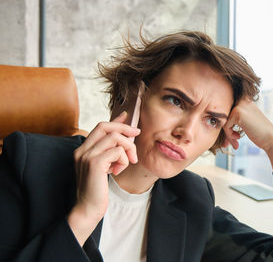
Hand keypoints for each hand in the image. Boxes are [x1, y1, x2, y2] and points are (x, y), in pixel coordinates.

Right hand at [67, 111, 139, 245]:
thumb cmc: (98, 190)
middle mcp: (82, 150)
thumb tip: (125, 136)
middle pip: (105, 126)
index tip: (127, 116)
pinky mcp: (95, 164)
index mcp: (83, 150)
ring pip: (115, 137)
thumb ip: (110, 152)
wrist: (88, 209)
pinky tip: (118, 171)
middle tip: (137, 134)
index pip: (100, 126)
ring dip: (127, 149)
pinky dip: (123, 160)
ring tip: (127, 163)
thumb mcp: (104, 167)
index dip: (116, 120)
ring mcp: (87, 156)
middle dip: (124, 127)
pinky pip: (117, 151)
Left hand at [223, 98, 272, 181]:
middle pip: (223, 114)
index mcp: (245, 99)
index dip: (226, 123)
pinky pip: (225, 125)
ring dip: (227, 134)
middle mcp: (242, 99)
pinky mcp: (237, 113)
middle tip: (228, 142)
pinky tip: (238, 138)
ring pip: (223, 120)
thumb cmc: (258, 132)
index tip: (230, 135)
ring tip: (234, 141)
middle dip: (225, 129)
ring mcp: (239, 105)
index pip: (226, 109)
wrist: (271, 139)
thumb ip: (233, 117)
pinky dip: (229, 135)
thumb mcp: (246, 120)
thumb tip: (215, 119)